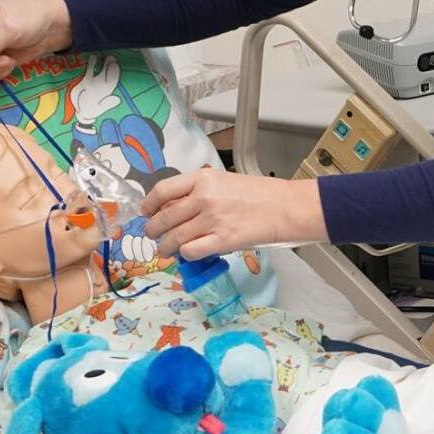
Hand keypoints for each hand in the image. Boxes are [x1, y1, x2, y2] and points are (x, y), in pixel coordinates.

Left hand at [140, 166, 326, 258]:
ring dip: (165, 247)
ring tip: (165, 249)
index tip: (146, 212)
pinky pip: (191, 251)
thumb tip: (177, 207)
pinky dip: (185, 255)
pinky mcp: (222, 241)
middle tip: (153, 235)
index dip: (149, 204)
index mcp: (203, 178)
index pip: (163, 190)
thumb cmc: (262, 194)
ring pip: (174, 238)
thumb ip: (200, 190)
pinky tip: (187, 254)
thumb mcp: (225, 181)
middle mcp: (204, 198)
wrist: (287, 207)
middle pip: (164, 217)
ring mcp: (212, 220)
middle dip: (153, 230)